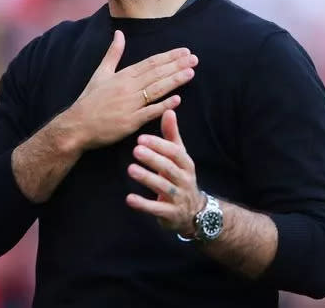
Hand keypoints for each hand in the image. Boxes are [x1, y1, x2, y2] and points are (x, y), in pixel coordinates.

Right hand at [63, 30, 197, 151]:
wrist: (78, 125)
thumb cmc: (89, 99)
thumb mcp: (100, 73)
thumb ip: (113, 53)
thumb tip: (119, 33)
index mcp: (122, 75)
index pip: (150, 63)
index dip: (169, 57)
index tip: (184, 51)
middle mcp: (128, 88)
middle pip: (157, 74)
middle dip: (177, 66)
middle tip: (195, 59)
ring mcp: (130, 105)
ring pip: (156, 90)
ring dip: (174, 81)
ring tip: (191, 73)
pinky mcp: (130, 121)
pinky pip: (150, 112)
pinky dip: (164, 106)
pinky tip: (177, 100)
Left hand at [126, 109, 204, 236]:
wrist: (195, 212)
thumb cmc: (180, 176)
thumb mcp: (179, 157)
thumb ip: (172, 135)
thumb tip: (168, 110)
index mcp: (186, 164)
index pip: (174, 152)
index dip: (159, 145)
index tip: (141, 138)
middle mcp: (184, 180)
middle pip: (169, 168)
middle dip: (153, 159)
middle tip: (135, 150)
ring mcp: (178, 198)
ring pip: (163, 187)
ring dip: (147, 178)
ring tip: (130, 169)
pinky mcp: (171, 214)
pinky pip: (157, 209)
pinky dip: (143, 204)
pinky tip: (129, 199)